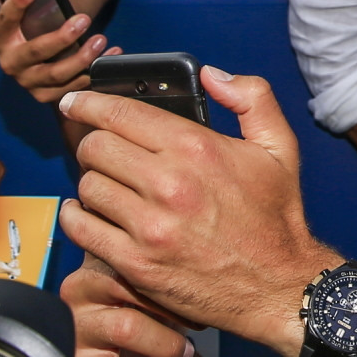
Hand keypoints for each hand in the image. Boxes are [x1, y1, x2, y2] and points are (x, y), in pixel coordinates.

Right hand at [0, 0, 117, 102]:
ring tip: (100, 40)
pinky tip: (109, 54)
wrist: (46, 55)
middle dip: (61, 37)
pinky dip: (92, 71)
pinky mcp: (48, 94)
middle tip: (84, 19)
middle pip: (34, 52)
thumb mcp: (30, 11)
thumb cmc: (38, 26)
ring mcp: (29, 81)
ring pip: (56, 74)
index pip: (4, 21)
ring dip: (81, 58)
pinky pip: (72, 86)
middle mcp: (11, 63)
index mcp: (1, 39)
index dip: (15, 5)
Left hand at [59, 68, 339, 354]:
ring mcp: (149, 226)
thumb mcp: (279, 145)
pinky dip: (77, 217)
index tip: (77, 100)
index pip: (122, 113)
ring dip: (92, 179)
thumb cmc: (275, 215)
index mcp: (198, 148)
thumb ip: (252, 97)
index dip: (90, 101)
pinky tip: (89, 211)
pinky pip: (83, 229)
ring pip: (88, 185)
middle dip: (92, 140)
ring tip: (106, 180)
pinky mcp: (136, 263)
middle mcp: (170, 183)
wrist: (277, 283)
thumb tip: (212, 74)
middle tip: (98, 144)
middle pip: (96, 146)